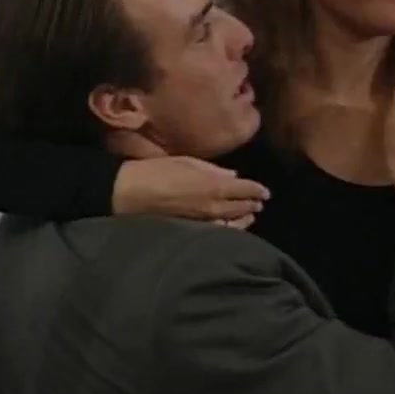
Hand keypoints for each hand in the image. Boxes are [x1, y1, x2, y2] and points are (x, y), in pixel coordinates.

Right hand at [113, 156, 269, 225]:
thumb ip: (214, 170)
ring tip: (251, 214)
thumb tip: (233, 175)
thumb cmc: (157, 171)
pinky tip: (232, 226)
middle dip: (253, 204)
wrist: (129, 193)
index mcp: (215, 185)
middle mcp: (214, 206)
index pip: (246, 189)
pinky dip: (229, 228)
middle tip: (260, 202)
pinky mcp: (193, 230)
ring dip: (244, 218)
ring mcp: (204, 221)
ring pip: (233, 222)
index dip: (258, 190)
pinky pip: (218, 231)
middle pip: (242, 207)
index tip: (265, 191)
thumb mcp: (188, 162)